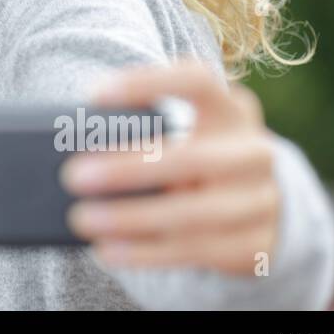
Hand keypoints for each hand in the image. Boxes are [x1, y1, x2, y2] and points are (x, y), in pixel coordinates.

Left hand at [59, 61, 279, 274]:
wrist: (261, 203)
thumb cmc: (197, 157)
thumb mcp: (184, 134)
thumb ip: (144, 134)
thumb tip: (74, 150)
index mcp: (232, 109)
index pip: (197, 81)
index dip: (147, 83)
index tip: (93, 94)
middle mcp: (254, 152)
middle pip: (192, 157)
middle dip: (128, 168)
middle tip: (72, 175)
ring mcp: (260, 201)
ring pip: (192, 214)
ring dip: (130, 218)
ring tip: (82, 218)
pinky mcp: (254, 245)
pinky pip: (193, 252)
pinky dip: (144, 253)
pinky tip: (107, 249)